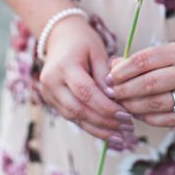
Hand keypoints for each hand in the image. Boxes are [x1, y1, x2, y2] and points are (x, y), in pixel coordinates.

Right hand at [37, 17, 135, 146]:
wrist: (59, 37)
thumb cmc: (82, 42)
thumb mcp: (98, 52)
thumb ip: (105, 76)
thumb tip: (115, 99)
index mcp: (63, 65)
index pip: (85, 92)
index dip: (106, 107)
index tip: (126, 115)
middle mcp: (50, 81)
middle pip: (78, 109)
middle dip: (104, 122)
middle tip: (127, 128)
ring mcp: (47, 92)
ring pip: (74, 117)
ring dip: (98, 129)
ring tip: (121, 137)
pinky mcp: (50, 100)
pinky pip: (71, 117)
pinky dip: (90, 126)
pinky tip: (107, 132)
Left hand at [108, 43, 174, 126]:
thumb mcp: (163, 54)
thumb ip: (137, 60)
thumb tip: (111, 67)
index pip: (144, 60)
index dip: (123, 71)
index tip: (109, 78)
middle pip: (149, 84)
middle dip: (125, 90)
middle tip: (112, 94)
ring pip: (157, 103)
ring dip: (133, 106)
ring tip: (121, 104)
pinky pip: (167, 119)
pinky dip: (148, 118)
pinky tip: (137, 114)